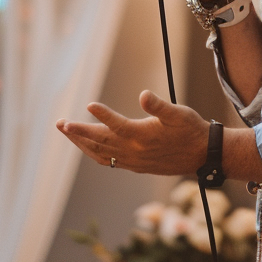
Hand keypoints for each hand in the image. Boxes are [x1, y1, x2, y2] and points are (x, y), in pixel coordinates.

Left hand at [56, 90, 209, 174]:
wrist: (201, 155)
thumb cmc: (190, 130)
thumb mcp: (179, 113)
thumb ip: (159, 105)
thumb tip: (143, 95)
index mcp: (143, 136)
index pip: (116, 125)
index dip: (102, 115)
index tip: (88, 104)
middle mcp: (134, 151)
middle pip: (100, 142)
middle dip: (78, 133)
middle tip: (60, 124)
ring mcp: (133, 161)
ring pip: (100, 154)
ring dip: (81, 143)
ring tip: (67, 132)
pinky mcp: (135, 166)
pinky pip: (107, 161)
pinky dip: (94, 153)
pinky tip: (88, 147)